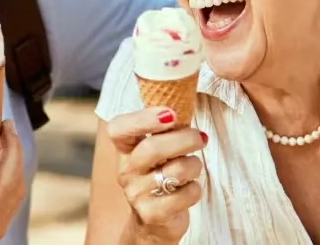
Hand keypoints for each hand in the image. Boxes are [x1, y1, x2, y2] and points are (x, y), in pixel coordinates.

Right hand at [108, 107, 207, 243]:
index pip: (119, 129)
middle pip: (152, 148)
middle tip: (200, 137)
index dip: (143, 119)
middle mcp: (126, 171)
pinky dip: (195, 189)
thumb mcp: (157, 152)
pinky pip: (185, 194)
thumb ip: (164, 129)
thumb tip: (185, 98)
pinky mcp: (152, 214)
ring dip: (193, 165)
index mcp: (125, 151)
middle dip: (184, 139)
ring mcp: (136, 195)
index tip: (170, 114)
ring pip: (174, 171)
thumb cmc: (161, 176)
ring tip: (193, 167)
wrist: (154, 221)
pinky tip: (189, 189)